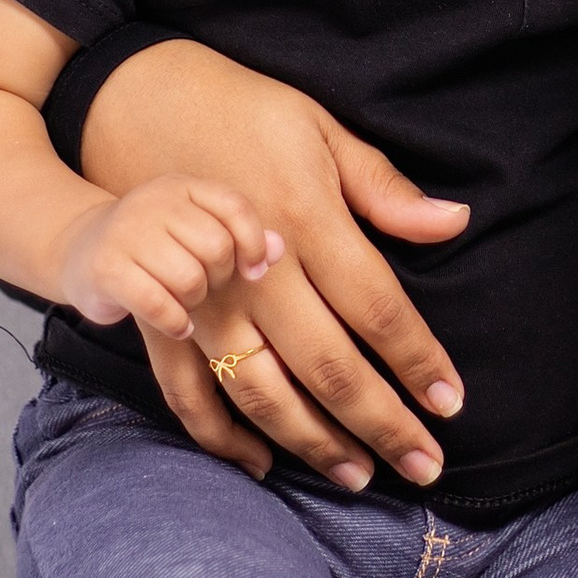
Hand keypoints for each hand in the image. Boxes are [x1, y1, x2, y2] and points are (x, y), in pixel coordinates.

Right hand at [57, 174, 272, 343]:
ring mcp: (126, 233)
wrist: (80, 250)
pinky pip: (160, 304)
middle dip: (218, 278)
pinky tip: (175, 324)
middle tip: (203, 286)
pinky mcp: (106, 269)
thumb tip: (279, 250)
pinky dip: (175, 322)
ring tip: (183, 301)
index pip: (235, 207)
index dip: (253, 244)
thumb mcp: (194, 232)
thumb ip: (239, 237)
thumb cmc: (153, 246)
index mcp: (182, 186)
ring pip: (190, 278)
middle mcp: (153, 202)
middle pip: (216, 248)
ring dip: (194, 302)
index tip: (252, 271)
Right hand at [77, 48, 471, 488]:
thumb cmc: (237, 110)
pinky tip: (262, 463)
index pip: (377, 309)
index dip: (416, 361)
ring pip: (264, 392)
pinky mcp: (162, 314)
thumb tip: (453, 222)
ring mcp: (202, 300)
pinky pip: (189, 392)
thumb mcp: (317, 127)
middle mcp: (254, 274)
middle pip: (329, 366)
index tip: (451, 403)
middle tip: (426, 467)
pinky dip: (222, 436)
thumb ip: (381, 186)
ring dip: (314, 442)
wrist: (124, 102)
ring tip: (359, 476)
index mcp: (304, 221)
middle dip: (381, 423)